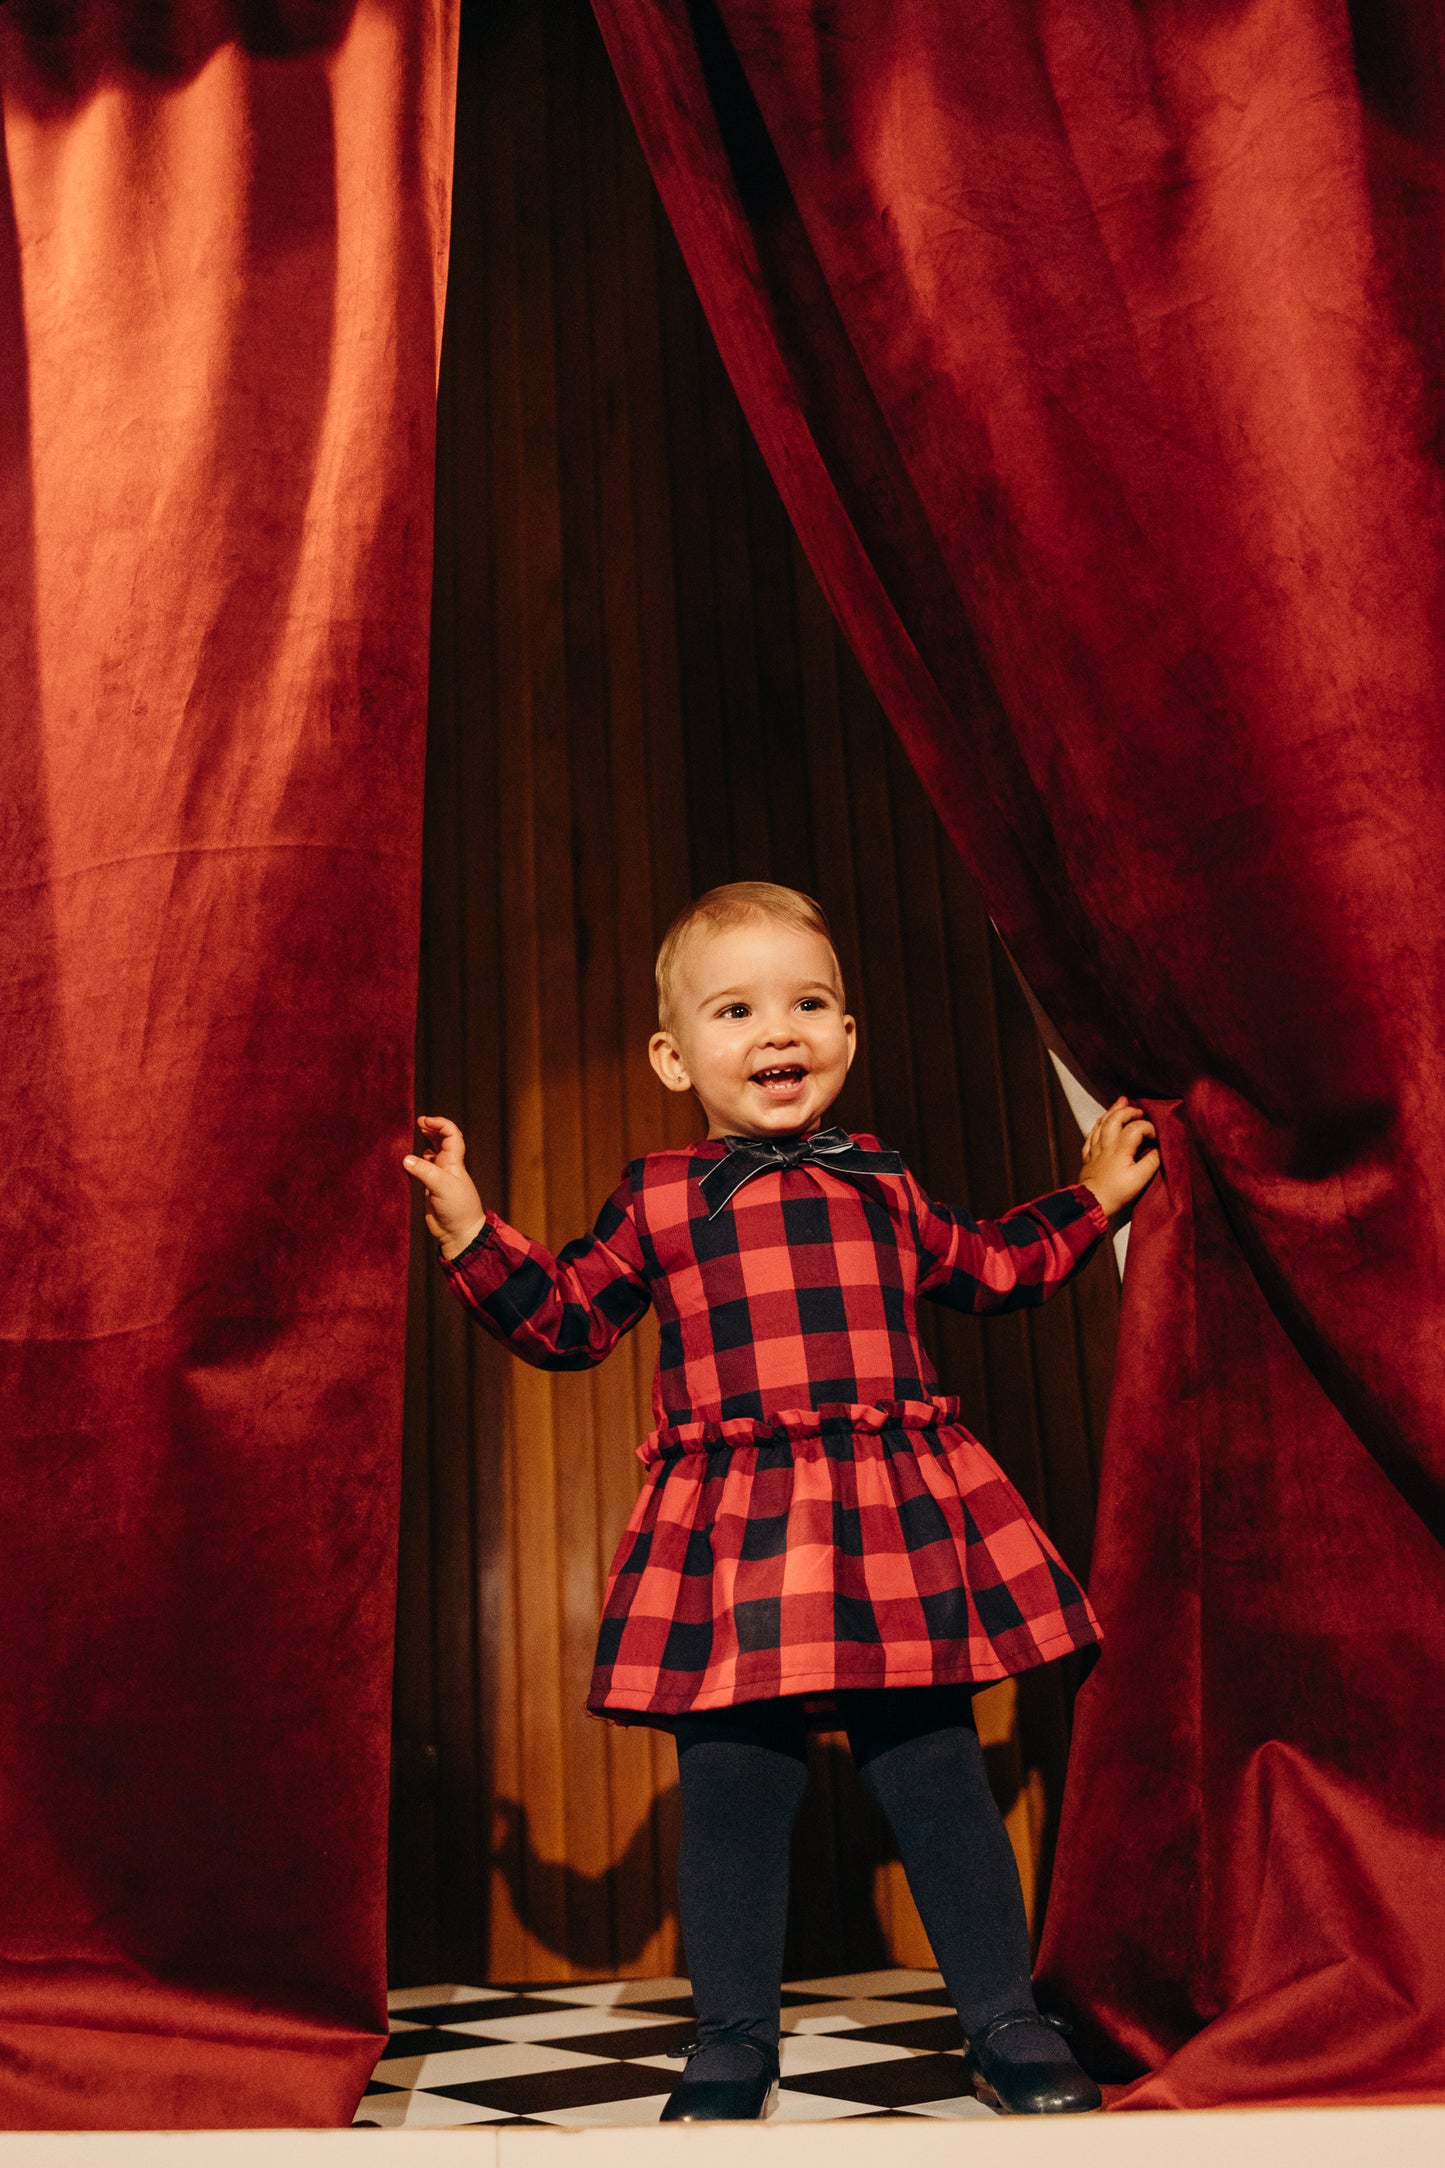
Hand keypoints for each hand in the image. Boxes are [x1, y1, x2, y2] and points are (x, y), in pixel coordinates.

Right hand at [404, 1115, 486, 1257]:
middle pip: (443, 1140)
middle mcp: (447, 1166)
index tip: (424, 1121)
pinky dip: (417, 1162)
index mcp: (454, 1162)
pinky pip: (423, 1169)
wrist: (459, 1233)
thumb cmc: (458, 1209)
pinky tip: (410, 1161)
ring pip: (433, 1153)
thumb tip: (405, 1158)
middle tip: (419, 1122)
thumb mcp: (442, 1187)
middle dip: (432, 1128)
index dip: (440, 1124)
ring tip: (413, 1135)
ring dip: (425, 1142)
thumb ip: (425, 1172)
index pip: (451, 1134)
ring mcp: (439, 1177)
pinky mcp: (430, 1188)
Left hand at [1078, 1097, 1159, 1219]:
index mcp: (1120, 1148)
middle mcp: (1106, 1144)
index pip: (1136, 1128)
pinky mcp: (1088, 1155)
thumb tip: (1158, 1150)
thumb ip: (1151, 1161)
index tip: (1156, 1136)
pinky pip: (1091, 1134)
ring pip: (1101, 1123)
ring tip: (1120, 1102)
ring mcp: (1095, 1148)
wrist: (1092, 1202)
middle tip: (1138, 1110)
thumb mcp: (1140, 1179)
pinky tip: (1102, 1122)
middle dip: (1128, 1111)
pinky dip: (1098, 1124)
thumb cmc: (1117, 1191)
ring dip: (1112, 1111)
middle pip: (1115, 1119)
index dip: (1148, 1127)